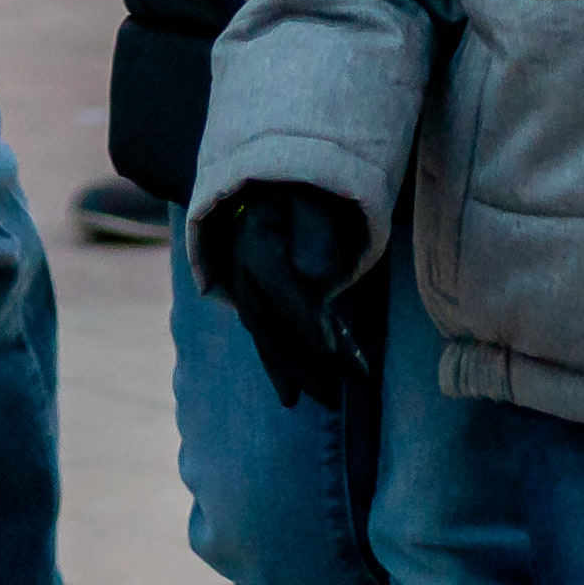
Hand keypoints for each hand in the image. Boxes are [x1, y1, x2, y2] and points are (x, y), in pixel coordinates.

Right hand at [191, 181, 390, 415]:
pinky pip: (264, 339)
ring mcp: (244, 289)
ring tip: (333, 398)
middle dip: (307, 358)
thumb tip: (317, 279)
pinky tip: (291, 398)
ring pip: (268, 337)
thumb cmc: (306, 191)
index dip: (304, 314)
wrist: (275, 186)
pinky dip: (279, 367)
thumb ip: (317, 232)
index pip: (278, 282)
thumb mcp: (315, 199)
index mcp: (254, 237)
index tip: (332, 345)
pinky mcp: (256, 304)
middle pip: (271, 321)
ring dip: (300, 370)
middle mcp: (240, 268)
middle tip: (343, 388)